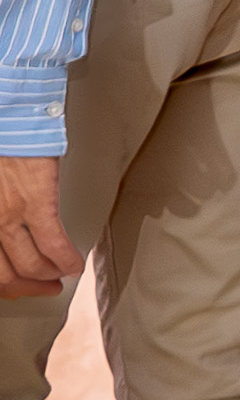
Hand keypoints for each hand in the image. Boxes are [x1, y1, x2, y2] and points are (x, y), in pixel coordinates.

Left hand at [0, 156, 82, 296]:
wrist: (7, 111)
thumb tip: (5, 227)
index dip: (6, 281)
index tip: (16, 283)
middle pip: (6, 274)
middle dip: (28, 287)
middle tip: (43, 287)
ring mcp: (8, 214)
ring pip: (30, 264)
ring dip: (48, 277)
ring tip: (60, 277)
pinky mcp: (37, 202)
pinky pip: (54, 243)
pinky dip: (66, 259)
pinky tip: (74, 264)